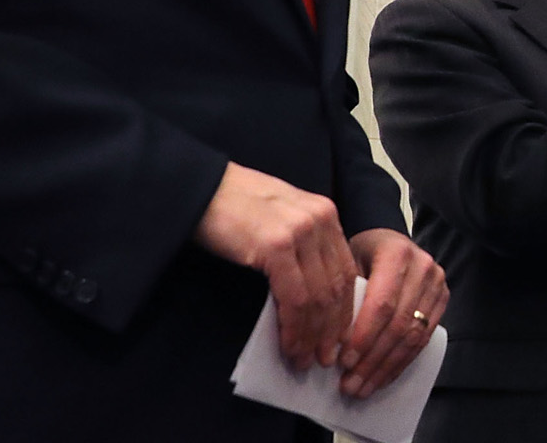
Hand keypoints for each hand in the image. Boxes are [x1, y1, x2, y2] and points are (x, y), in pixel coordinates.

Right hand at [194, 162, 357, 370]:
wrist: (200, 188)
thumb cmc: (235, 207)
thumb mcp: (283, 220)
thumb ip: (305, 247)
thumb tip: (315, 297)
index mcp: (326, 214)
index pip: (346, 270)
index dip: (345, 309)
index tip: (338, 339)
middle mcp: (320, 220)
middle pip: (337, 286)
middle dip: (332, 328)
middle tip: (324, 358)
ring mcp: (300, 232)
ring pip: (318, 296)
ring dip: (312, 334)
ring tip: (304, 358)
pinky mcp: (277, 246)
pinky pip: (294, 297)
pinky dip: (294, 326)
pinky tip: (288, 343)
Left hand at [339, 228, 447, 397]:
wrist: (387, 240)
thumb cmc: (361, 253)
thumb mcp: (347, 262)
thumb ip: (344, 296)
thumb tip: (329, 343)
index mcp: (397, 254)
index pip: (382, 304)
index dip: (364, 337)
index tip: (344, 362)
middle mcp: (423, 267)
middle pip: (399, 324)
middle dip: (373, 360)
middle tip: (351, 384)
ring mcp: (437, 284)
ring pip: (413, 336)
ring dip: (386, 367)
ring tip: (363, 387)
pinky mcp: (443, 298)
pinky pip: (424, 339)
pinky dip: (402, 362)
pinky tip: (383, 377)